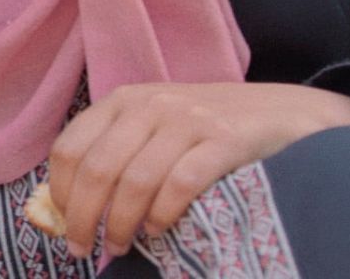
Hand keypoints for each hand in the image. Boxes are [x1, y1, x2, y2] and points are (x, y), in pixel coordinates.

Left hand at [46, 82, 349, 259]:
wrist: (289, 113)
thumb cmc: (212, 129)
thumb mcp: (157, 127)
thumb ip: (119, 152)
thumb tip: (73, 205)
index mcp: (124, 100)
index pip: (71, 147)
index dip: (60, 192)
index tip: (63, 225)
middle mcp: (151, 104)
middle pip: (97, 168)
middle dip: (84, 216)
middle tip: (84, 248)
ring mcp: (188, 120)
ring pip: (135, 180)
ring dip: (120, 223)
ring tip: (119, 246)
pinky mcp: (224, 140)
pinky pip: (179, 183)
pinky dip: (162, 214)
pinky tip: (157, 230)